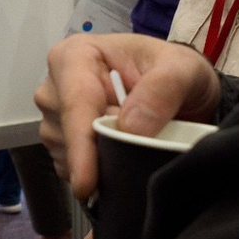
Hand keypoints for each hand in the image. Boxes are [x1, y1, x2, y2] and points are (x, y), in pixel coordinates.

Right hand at [35, 33, 220, 202]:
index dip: (80, 145)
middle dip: (102, 150)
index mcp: (74, 56)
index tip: (86, 182)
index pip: (74, 104)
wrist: (180, 92)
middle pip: (67, 134)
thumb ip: (163, 87)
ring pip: (67, 156)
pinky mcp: (61, 144)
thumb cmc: (174, 72)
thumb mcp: (183, 68)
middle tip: (145, 137)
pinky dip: (96, 171)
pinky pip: (71, 170)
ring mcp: (55, 118)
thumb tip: (130, 126)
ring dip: (102, 160)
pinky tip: (118, 153)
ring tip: (135, 137)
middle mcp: (55, 86)